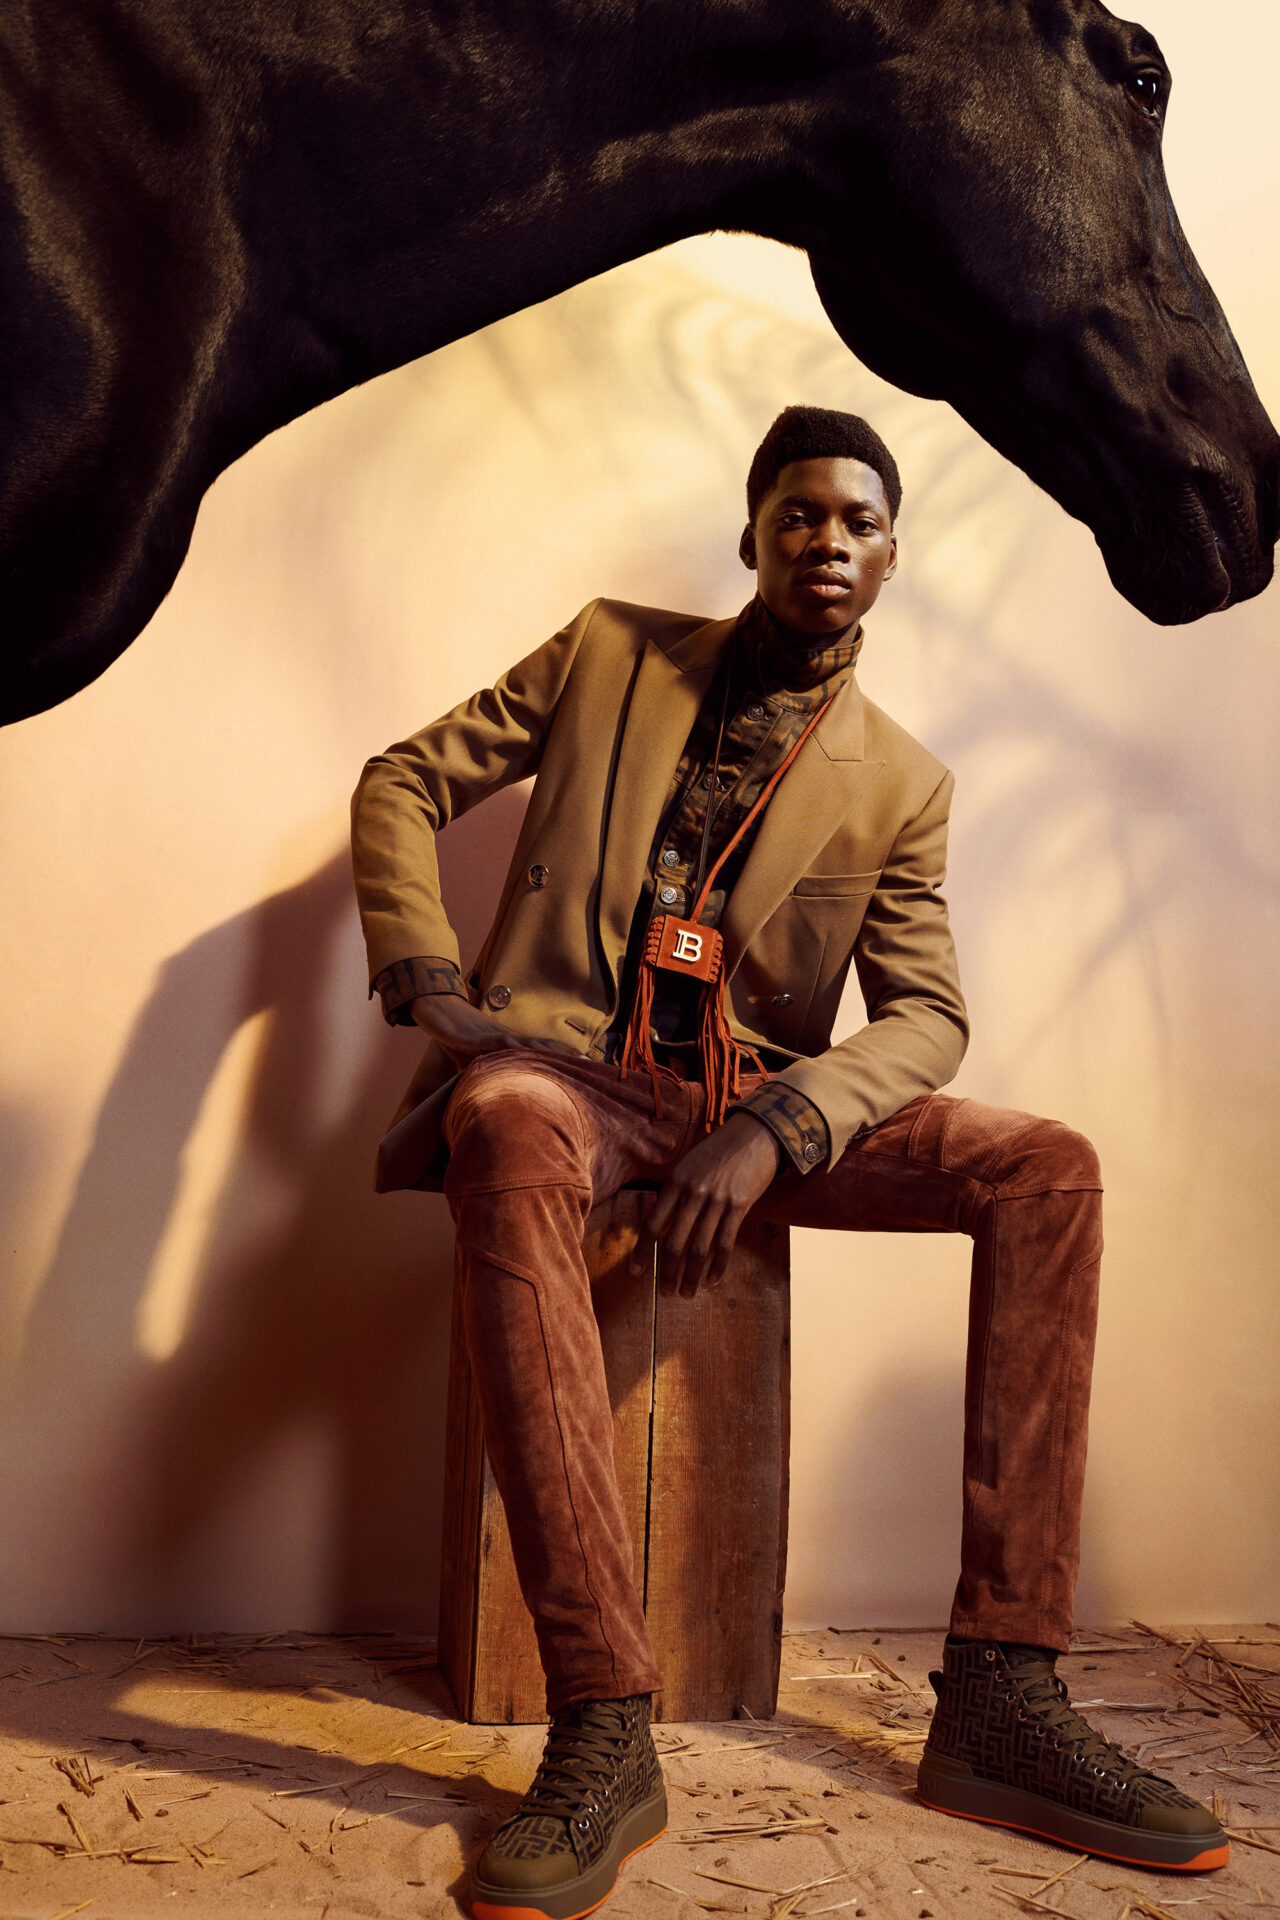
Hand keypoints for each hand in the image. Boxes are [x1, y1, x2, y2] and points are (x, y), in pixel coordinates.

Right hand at [409, 993, 578, 1066]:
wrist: (440, 1012)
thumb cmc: (460, 1039)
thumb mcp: (475, 1063)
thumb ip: (486, 1078)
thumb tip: (490, 1101)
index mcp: (514, 1046)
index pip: (545, 1053)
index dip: (566, 1059)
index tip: (588, 1068)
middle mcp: (512, 1040)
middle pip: (547, 1048)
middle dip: (570, 1058)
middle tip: (594, 1066)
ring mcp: (500, 1037)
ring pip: (533, 1046)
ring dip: (554, 1054)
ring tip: (575, 1062)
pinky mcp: (485, 1038)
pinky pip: (506, 1045)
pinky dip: (520, 1052)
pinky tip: (534, 1058)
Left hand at [633, 1111, 781, 1297]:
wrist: (754, 1134)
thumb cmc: (718, 1152)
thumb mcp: (688, 1165)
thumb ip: (674, 1192)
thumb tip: (658, 1224)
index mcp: (674, 1182)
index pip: (652, 1223)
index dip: (642, 1251)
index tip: (635, 1272)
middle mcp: (692, 1193)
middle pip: (673, 1243)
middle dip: (666, 1272)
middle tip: (664, 1293)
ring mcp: (716, 1200)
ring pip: (698, 1249)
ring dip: (690, 1276)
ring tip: (685, 1293)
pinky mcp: (739, 1206)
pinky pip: (725, 1244)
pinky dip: (717, 1267)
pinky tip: (711, 1281)